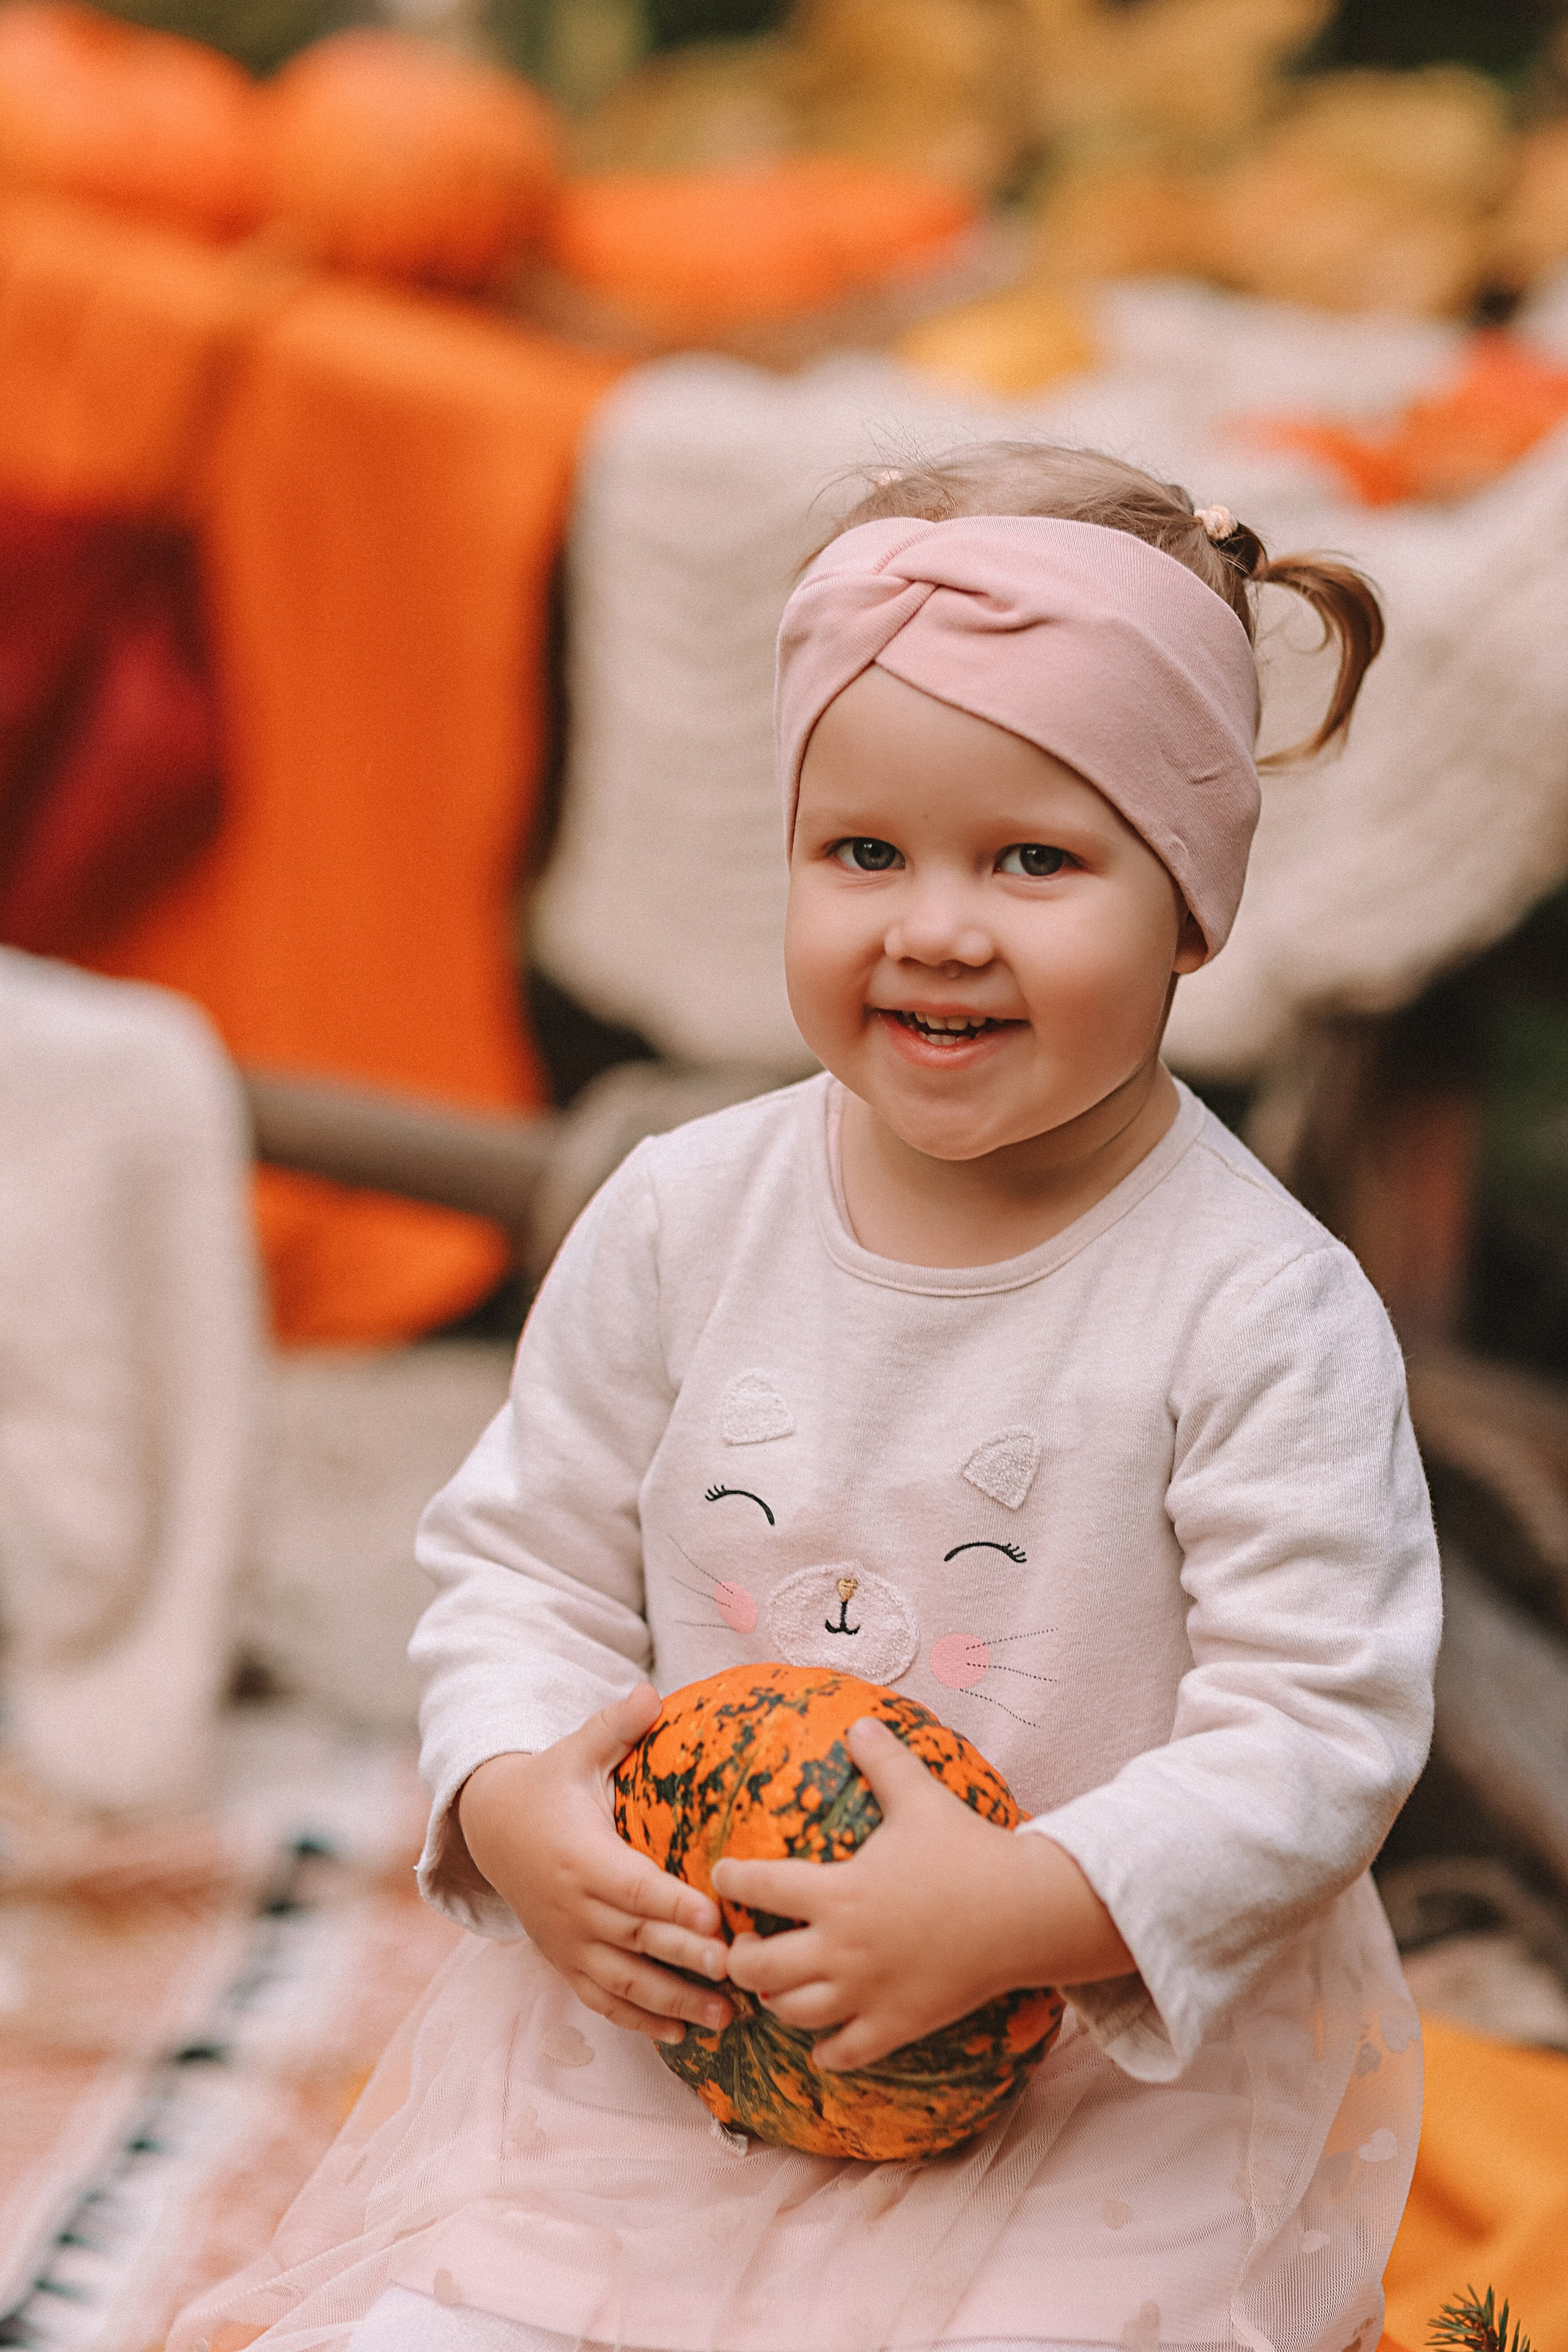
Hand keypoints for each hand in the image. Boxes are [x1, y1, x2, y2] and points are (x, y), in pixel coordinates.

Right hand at [457, 1684, 733, 2046]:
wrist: (491, 1830)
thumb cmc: (548, 1785)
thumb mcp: (575, 1751)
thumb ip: (614, 1728)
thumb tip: (649, 1691)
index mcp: (581, 1857)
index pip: (632, 1887)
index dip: (672, 1906)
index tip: (715, 1918)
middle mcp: (573, 1908)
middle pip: (637, 1941)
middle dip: (687, 1961)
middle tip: (740, 1974)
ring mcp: (568, 1942)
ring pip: (624, 1982)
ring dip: (674, 2003)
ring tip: (725, 2017)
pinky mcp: (565, 1963)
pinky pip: (603, 2000)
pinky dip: (639, 2020)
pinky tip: (680, 2036)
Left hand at [712, 1715, 1132, 2070]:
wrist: (1024, 1911)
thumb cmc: (968, 1850)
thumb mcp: (921, 1797)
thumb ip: (885, 1760)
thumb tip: (860, 1722)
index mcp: (838, 1892)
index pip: (758, 1888)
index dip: (731, 1880)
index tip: (723, 1875)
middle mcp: (842, 1949)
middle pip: (757, 1968)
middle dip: (737, 1956)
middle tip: (741, 1942)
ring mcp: (867, 1993)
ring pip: (791, 2013)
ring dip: (774, 2000)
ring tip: (773, 1985)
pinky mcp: (896, 2025)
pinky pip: (842, 2053)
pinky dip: (825, 2049)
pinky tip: (822, 2037)